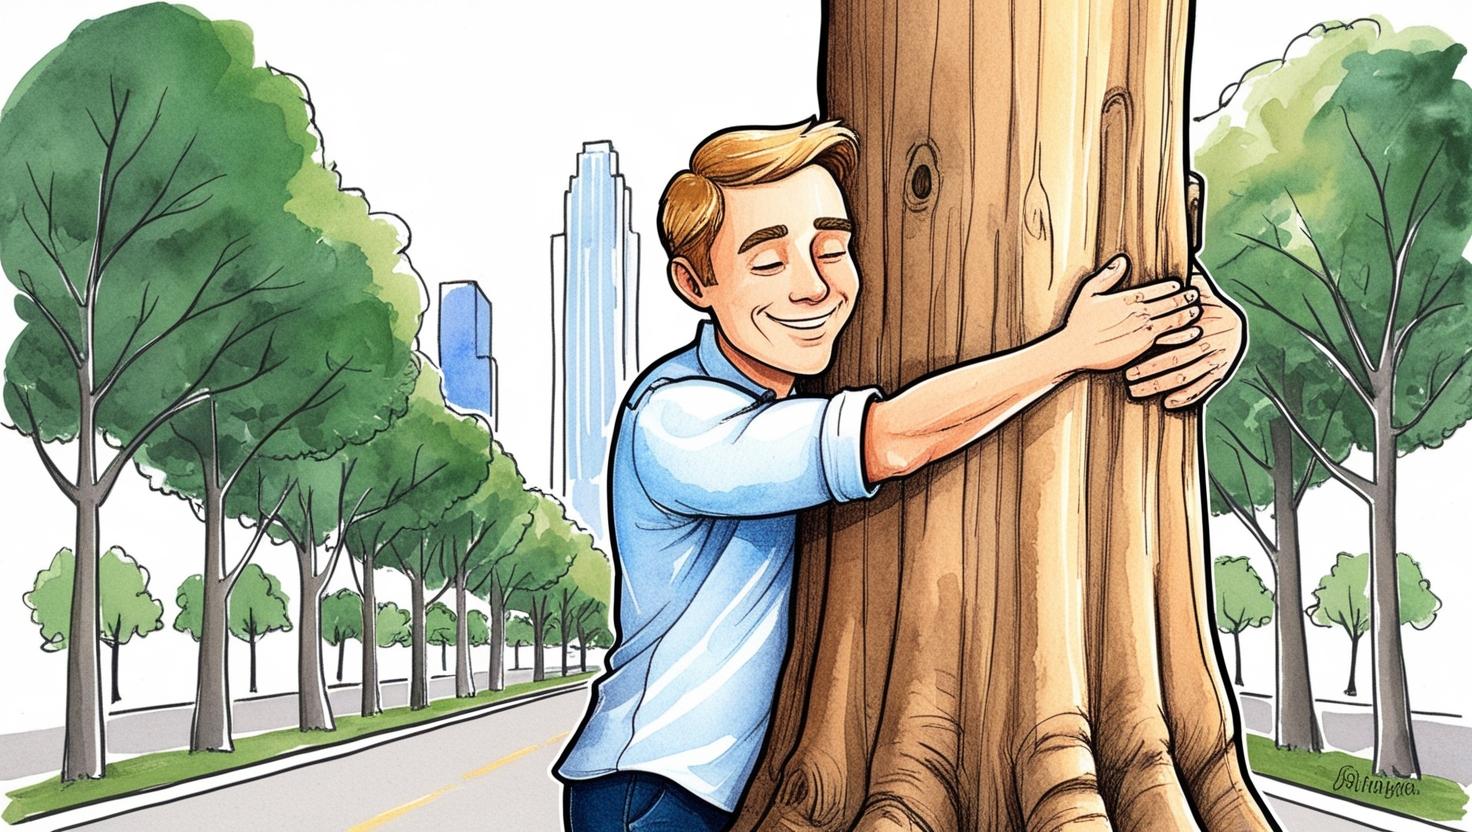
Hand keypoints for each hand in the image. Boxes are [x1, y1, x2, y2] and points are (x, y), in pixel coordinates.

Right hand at [1060, 254, 1202, 372]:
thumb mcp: (1088, 292)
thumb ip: (1107, 276)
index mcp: (1128, 297)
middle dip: (1185, 298)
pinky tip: (1193, 331)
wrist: (1074, 349)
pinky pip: (1169, 337)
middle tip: (1196, 295)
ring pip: (1174, 318)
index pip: (1158, 289)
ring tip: (1197, 309)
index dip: (1172, 287)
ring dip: (1187, 313)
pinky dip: (1183, 333)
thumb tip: (1123, 261)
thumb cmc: (1079, 322)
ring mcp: (1144, 329)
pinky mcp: (1144, 345)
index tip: (1181, 285)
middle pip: (1170, 302)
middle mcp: (1139, 312)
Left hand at [1125, 263, 1242, 408]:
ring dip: (1160, 386)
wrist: (1237, 322)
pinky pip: (1203, 388)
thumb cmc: (1208, 305)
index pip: (1178, 334)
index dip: (1158, 342)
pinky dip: (1187, 396)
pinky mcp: (1220, 373)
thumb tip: (1179, 259)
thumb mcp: (1200, 291)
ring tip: (1138, 391)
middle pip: (1178, 360)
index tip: (1136, 347)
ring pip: (1185, 377)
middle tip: (1129, 375)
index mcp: (1204, 323)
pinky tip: (1168, 402)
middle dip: (1151, 369)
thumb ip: (1187, 282)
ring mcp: (1216, 360)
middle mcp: (1211, 344)